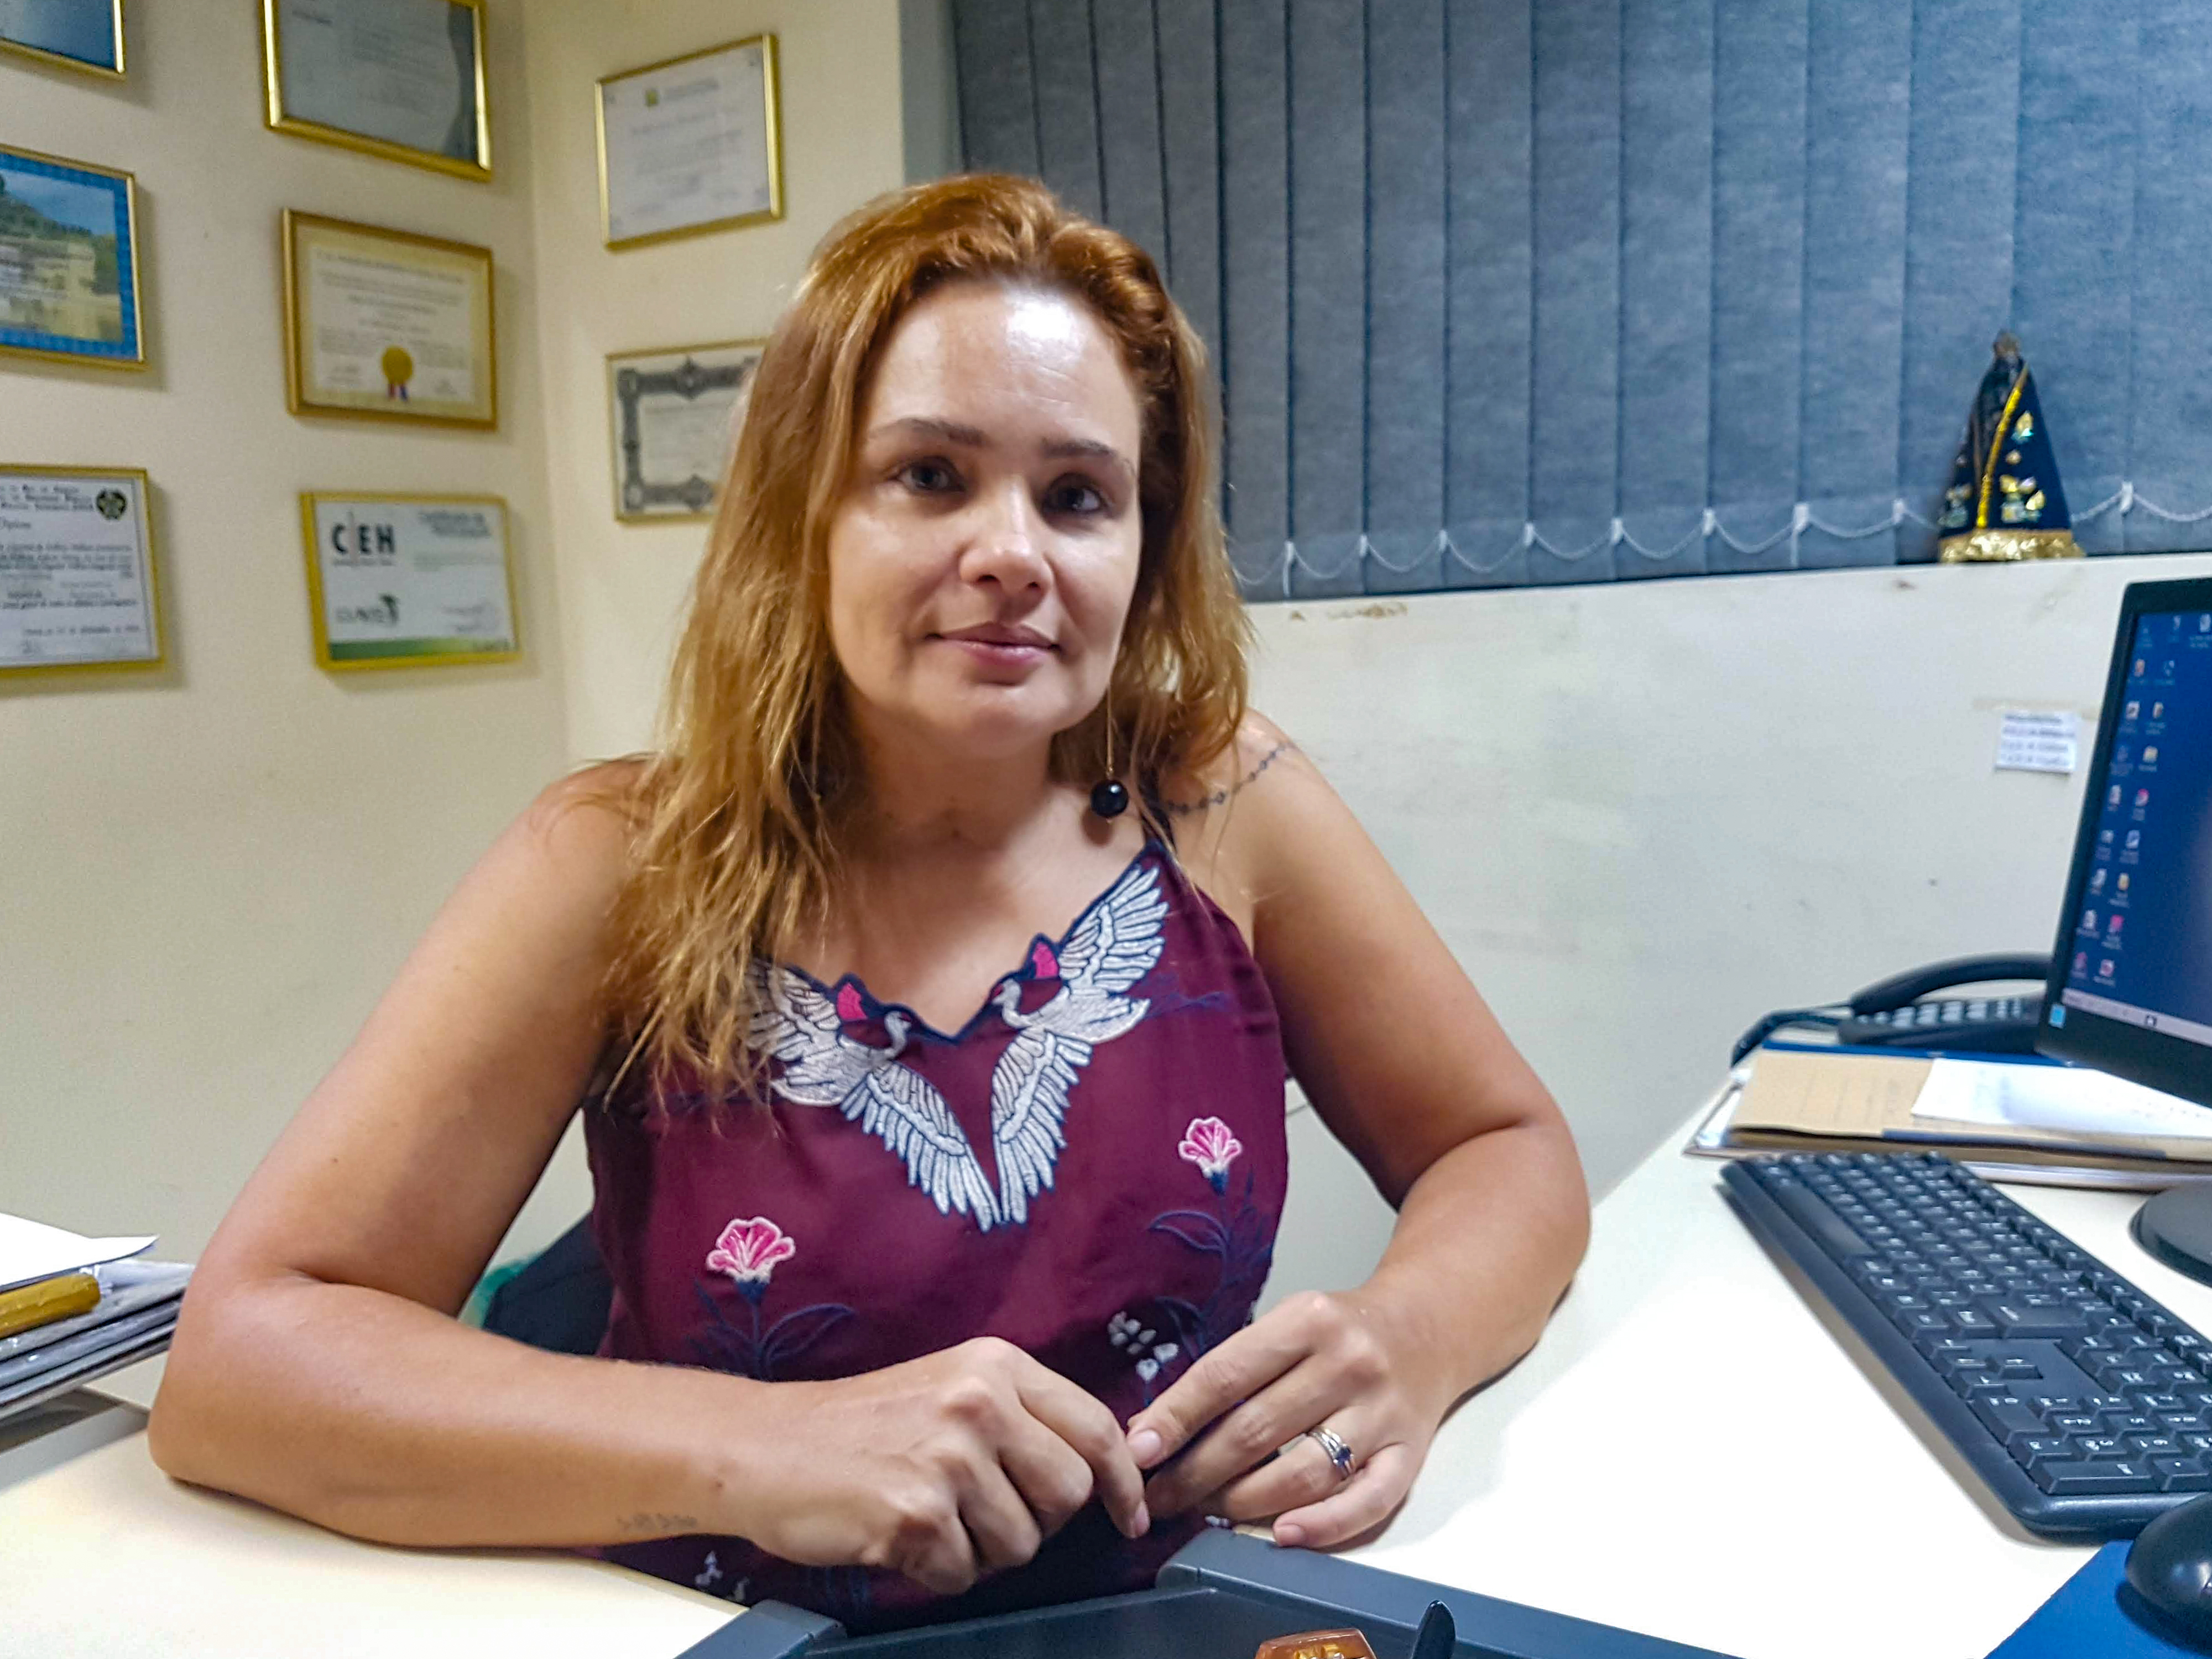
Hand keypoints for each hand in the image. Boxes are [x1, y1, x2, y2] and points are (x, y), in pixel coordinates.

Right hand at [732, 1337, 1148, 1594]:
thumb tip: (1101, 1469)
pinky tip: (900, 1536)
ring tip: (932, 1518)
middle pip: (1069, 1493)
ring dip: (982, 1551)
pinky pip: (964, 1574)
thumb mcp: (952, 1387)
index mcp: (996, 1365)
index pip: (1096, 1427)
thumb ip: (1022, 1417)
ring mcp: (948, 1459)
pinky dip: (937, 1570)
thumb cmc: (862, 1425)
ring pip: (1022, 1544)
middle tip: (986, 1514)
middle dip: (1038, 1520)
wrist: (767, 1447)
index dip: (1122, 1481)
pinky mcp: (916, 1515)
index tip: (1128, 1514)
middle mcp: (979, 1403)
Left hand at [1122, 1289, 1451, 1549]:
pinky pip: (1367, 1502)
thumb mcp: (1284, 1328)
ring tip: (1206, 1512)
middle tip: (1158, 1500)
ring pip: (1304, 1472)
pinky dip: (1323, 1525)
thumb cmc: (1340, 1333)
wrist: (1429, 1328)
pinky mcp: (1412, 1454)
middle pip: (1257, 1430)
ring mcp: (1383, 1412)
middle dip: (1196, 1472)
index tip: (1138, 1452)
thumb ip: (1227, 1373)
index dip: (1176, 1417)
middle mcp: (1349, 1363)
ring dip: (1244, 1502)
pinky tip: (1281, 1536)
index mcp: (1308, 1320)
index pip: (1226, 1375)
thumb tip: (1152, 1430)